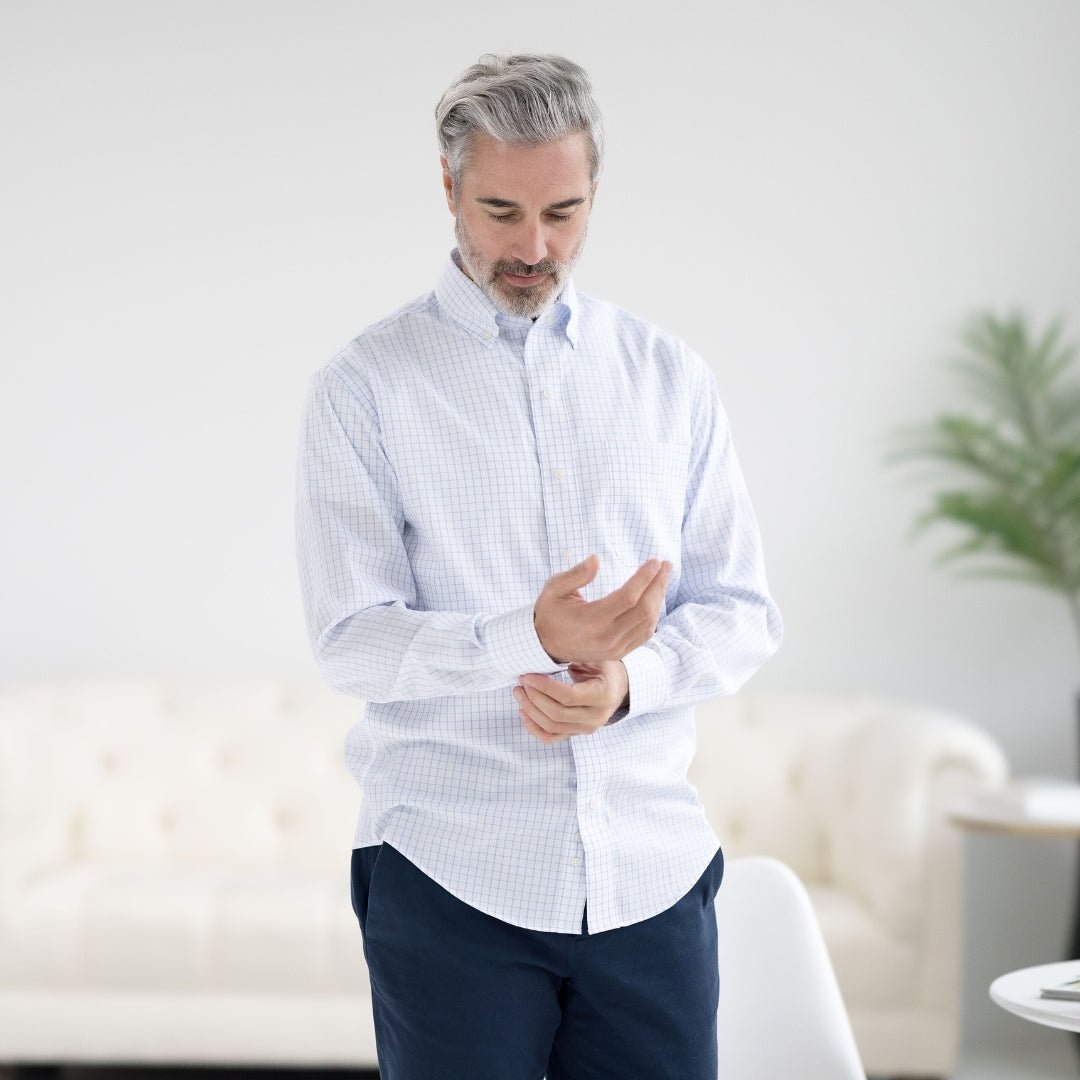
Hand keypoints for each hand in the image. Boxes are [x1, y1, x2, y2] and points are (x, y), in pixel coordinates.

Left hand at [514, 661, 629, 744]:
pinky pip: (551, 737)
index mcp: (603, 694)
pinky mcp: (577, 733)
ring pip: (552, 727)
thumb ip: (575, 654)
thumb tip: (546, 648)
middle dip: (534, 697)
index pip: (568, 696)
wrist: (618, 687)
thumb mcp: (595, 656)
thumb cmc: (604, 668)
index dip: (544, 687)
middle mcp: (597, 716)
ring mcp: (587, 728)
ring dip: (531, 710)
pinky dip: (534, 728)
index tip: (527, 676)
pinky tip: (523, 713)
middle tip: (521, 682)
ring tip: (519, 693)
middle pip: (557, 713)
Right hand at [533, 555, 670, 663]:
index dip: (645, 578)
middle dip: (658, 584)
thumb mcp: (554, 589)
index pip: (628, 597)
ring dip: (658, 598)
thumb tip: (596, 559)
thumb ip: (576, 574)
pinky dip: (653, 615)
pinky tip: (655, 598)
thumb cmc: (550, 612)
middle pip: (644, 609)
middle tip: (666, 565)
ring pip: (648, 623)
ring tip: (662, 578)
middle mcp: (607, 637)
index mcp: (592, 620)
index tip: (655, 561)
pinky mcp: (619, 653)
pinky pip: (644, 634)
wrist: (544, 646)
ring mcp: (615, 648)